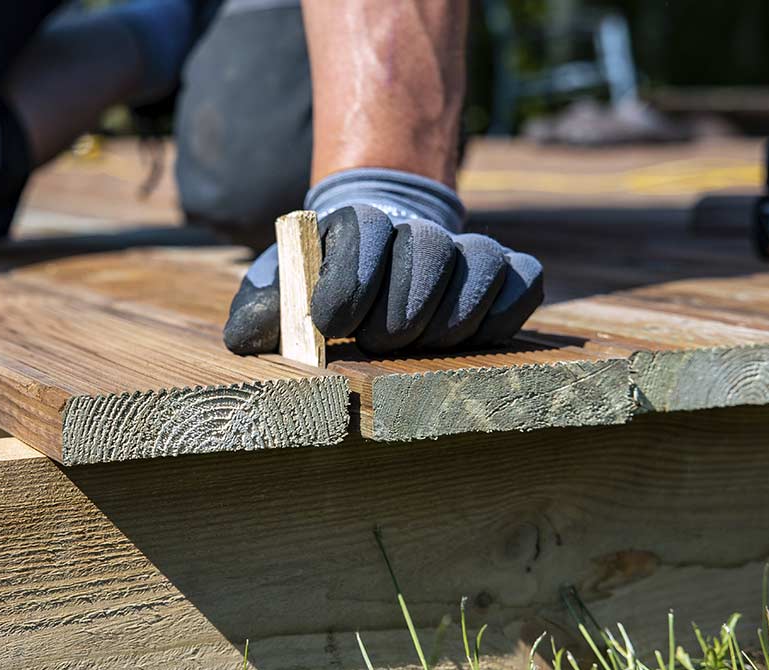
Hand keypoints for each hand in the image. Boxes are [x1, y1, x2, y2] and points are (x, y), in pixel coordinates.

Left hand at [224, 170, 542, 354]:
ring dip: (446, 319)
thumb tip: (248, 338)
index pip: (365, 229)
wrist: (377, 269)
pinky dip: (500, 312)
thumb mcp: (281, 293)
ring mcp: (465, 249)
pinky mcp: (506, 274)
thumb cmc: (322, 289)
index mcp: (355, 225)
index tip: (330, 323)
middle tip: (374, 342)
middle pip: (424, 250)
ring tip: (414, 346)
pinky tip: (469, 337)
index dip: (350, 278)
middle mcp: (415, 229)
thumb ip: (260, 310)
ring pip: (476, 265)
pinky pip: (521, 282)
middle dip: (398, 311)